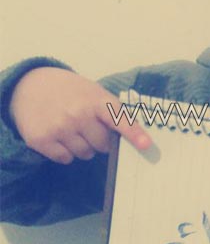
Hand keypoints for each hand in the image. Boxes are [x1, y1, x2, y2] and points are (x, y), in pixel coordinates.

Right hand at [9, 67, 150, 163]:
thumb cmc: (70, 91)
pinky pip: (66, 159)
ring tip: (71, 128)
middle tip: (88, 126)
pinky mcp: (42, 139)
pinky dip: (65, 152)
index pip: (120, 119)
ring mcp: (60, 127)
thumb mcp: (94, 93)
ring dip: (82, 147)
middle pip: (103, 145)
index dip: (134, 133)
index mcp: (96, 100)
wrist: (30, 85)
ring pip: (85, 154)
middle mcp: (79, 114)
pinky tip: (58, 136)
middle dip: (100, 141)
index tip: (146, 145)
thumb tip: (133, 138)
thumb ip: (111, 112)